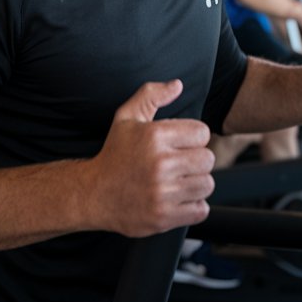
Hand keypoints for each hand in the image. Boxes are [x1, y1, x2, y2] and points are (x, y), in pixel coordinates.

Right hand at [88, 80, 214, 236]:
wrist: (93, 194)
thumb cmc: (114, 154)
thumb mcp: (126, 118)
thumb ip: (151, 95)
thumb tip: (178, 85)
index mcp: (155, 136)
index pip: (202, 132)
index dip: (193, 137)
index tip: (180, 144)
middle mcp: (160, 164)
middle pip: (208, 159)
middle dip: (196, 161)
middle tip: (180, 164)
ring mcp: (162, 193)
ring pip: (207, 185)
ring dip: (196, 184)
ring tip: (178, 181)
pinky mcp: (164, 217)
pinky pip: (200, 209)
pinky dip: (193, 206)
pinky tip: (176, 199)